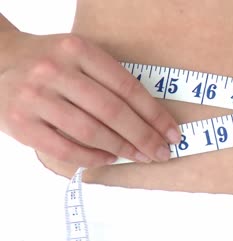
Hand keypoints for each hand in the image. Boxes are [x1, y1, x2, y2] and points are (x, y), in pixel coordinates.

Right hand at [0, 31, 179, 167]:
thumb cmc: (51, 62)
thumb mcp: (81, 56)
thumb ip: (110, 80)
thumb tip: (150, 119)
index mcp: (78, 50)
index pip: (127, 87)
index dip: (154, 114)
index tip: (171, 133)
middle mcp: (55, 71)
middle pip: (112, 111)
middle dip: (143, 137)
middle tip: (160, 152)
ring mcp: (35, 98)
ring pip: (90, 131)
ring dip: (121, 148)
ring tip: (139, 156)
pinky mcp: (21, 123)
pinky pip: (63, 148)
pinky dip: (91, 157)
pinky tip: (108, 158)